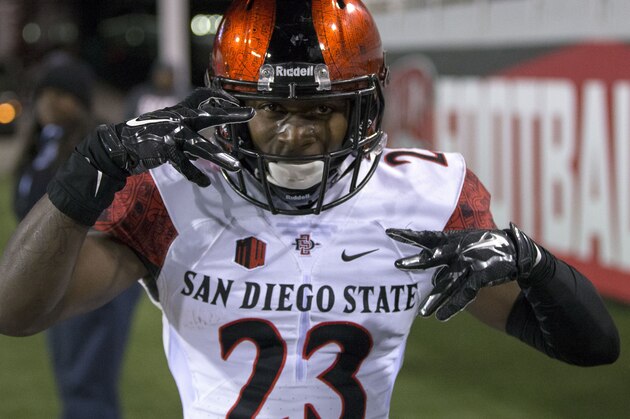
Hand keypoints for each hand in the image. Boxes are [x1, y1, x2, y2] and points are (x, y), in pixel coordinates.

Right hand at [95, 88, 254, 186]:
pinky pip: (185, 165)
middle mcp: (179, 118)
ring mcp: (172, 134)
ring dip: (219, 157)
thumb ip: (190, 124)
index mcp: (181, 110)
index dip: (221, 96)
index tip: (235, 101)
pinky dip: (196, 175)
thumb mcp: (171, 122)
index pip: (204, 95)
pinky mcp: (165, 151)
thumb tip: (209, 130)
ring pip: (200, 145)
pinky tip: (206, 183)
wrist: (122, 144)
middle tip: (249, 115)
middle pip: (209, 115)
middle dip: (230, 115)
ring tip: (236, 167)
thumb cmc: (150, 134)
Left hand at [386, 223, 538, 320]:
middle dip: (415, 262)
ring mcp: (469, 264)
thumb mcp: (463, 244)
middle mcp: (458, 250)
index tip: (389, 232)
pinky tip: (441, 318)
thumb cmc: (483, 246)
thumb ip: (445, 254)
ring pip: (447, 283)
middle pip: (433, 257)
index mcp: (452, 240)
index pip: (426, 236)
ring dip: (435, 299)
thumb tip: (427, 268)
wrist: (515, 251)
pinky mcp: (481, 277)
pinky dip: (453, 307)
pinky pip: (464, 295)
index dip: (408, 234)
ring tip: (422, 312)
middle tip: (397, 265)